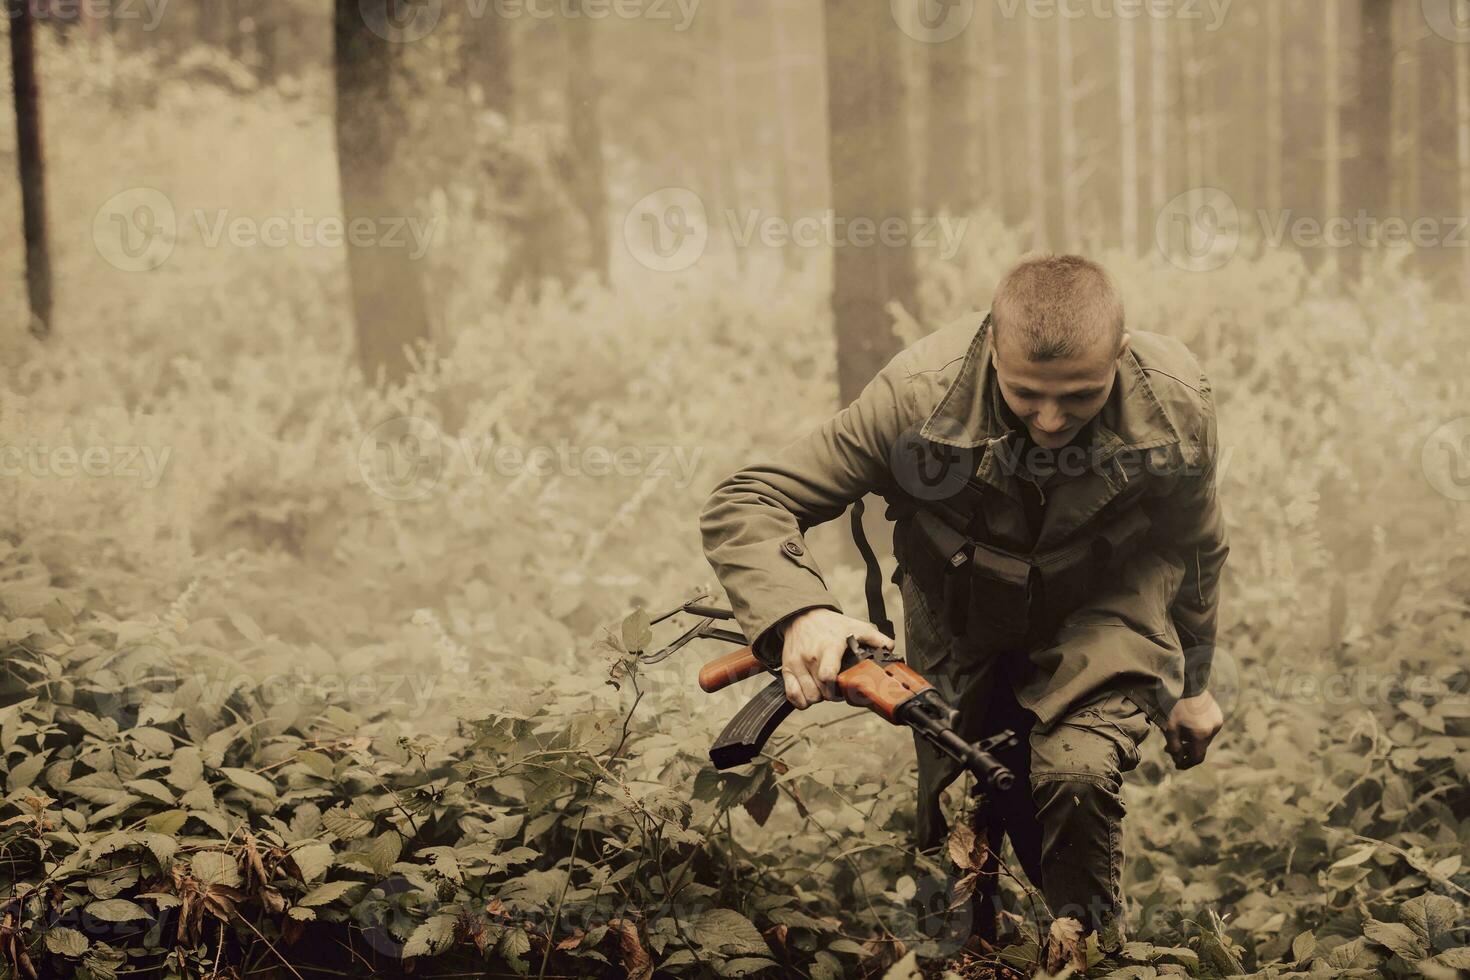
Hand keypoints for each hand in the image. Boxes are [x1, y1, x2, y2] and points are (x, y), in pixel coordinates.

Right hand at [779, 608, 893, 708]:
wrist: (802, 616)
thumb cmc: (829, 624)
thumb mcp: (855, 626)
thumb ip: (875, 638)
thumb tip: (890, 648)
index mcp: (829, 647)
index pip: (828, 675)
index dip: (837, 688)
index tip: (845, 687)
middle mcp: (811, 657)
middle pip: (821, 692)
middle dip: (832, 695)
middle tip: (837, 688)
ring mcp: (797, 664)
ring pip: (808, 696)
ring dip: (819, 697)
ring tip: (824, 688)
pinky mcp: (787, 668)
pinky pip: (792, 695)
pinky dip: (801, 701)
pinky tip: (810, 694)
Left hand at [1164, 691, 1222, 768]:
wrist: (1186, 682)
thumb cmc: (1174, 704)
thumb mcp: (1169, 728)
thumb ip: (1174, 748)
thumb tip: (1178, 761)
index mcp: (1201, 734)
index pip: (1197, 758)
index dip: (1186, 764)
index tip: (1177, 765)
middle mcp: (1213, 729)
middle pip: (1200, 748)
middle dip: (1186, 751)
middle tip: (1171, 749)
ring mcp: (1217, 721)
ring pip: (1205, 739)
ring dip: (1192, 741)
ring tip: (1178, 735)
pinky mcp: (1218, 714)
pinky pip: (1208, 728)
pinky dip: (1198, 731)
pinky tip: (1187, 725)